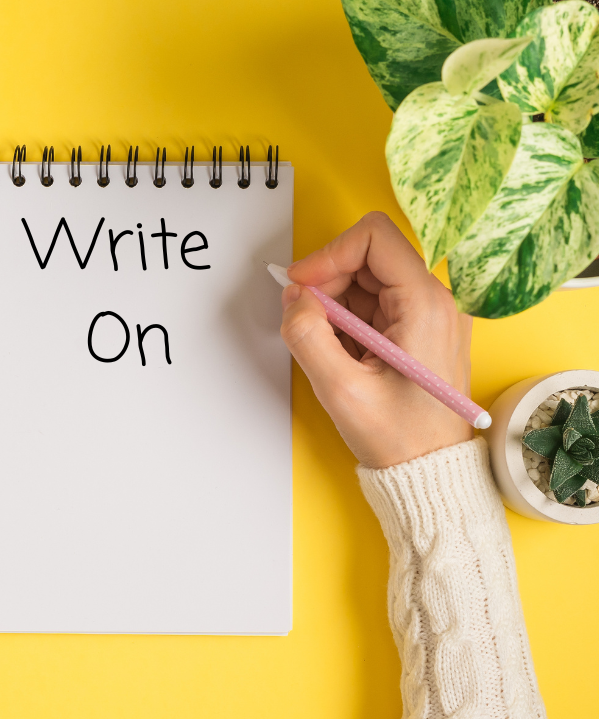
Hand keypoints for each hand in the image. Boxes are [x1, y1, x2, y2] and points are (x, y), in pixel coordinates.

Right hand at [279, 212, 473, 468]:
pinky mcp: (416, 328)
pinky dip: (345, 318)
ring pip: (366, 278)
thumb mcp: (341, 391)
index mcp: (426, 305)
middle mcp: (433, 301)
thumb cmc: (400, 439)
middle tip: (305, 319)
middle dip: (327, 280)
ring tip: (327, 346)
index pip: (374, 238)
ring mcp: (427, 314)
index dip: (328, 254)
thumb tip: (293, 299)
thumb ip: (308, 336)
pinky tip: (341, 352)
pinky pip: (372, 303)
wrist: (429, 471)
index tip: (301, 286)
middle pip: (367, 255)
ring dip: (334, 302)